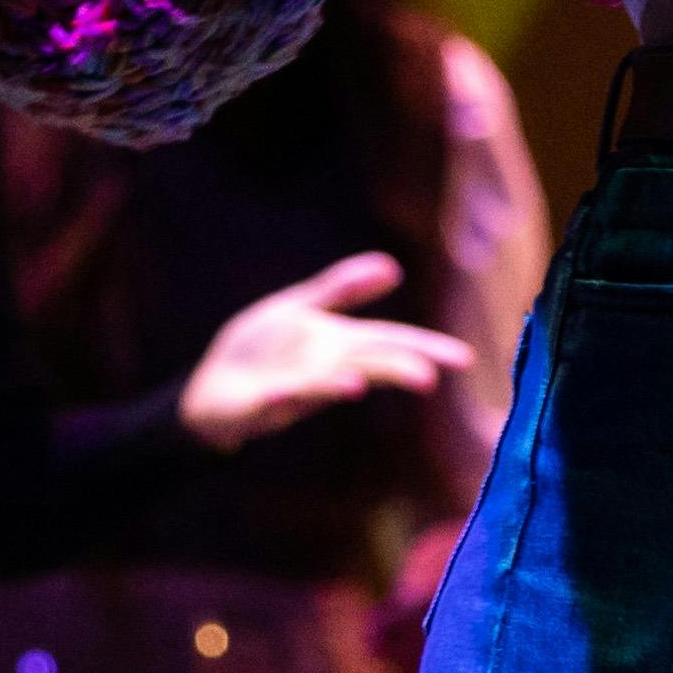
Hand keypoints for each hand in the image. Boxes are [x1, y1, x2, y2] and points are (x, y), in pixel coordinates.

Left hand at [179, 251, 470, 451]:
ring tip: (358, 383)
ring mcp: (292, 390)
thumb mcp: (300, 309)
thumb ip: (342, 289)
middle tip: (430, 378)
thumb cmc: (260, 351)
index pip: (390, 343)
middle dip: (394, 371)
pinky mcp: (258, 407)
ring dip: (339, 385)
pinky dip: (281, 397)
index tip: (464, 358)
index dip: (425, 348)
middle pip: (365, 366)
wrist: (209, 389)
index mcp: (337, 344)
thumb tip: (392, 265)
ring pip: (322, 387)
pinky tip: (287, 392)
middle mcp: (324, 370)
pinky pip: (271, 402)